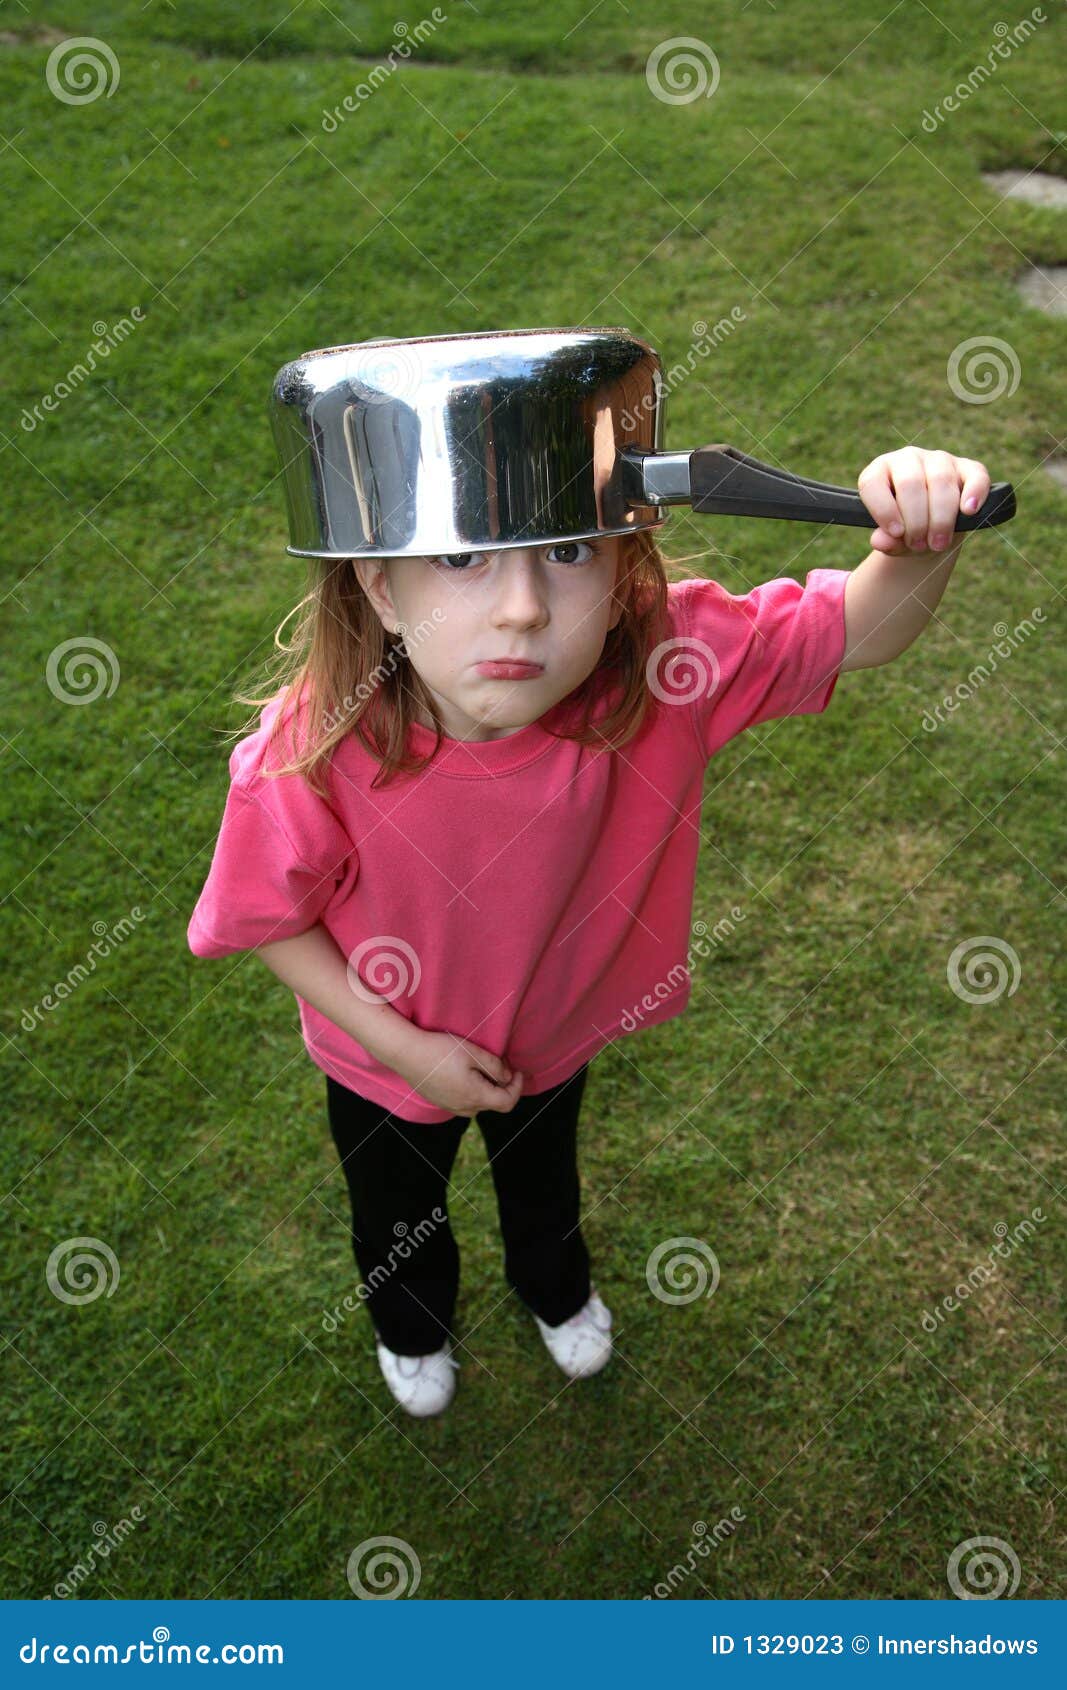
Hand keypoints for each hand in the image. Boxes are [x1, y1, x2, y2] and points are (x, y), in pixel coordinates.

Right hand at [394, 1029, 524, 1115]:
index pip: (507, 1102)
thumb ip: (495, 1067)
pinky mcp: (439, 1101)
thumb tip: (507, 1077)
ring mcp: (449, 1107)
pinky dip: (472, 1091)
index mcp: (475, 1096)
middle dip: (503, 1086)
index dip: (517, 1087)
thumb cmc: (440, 1050)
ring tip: (483, 1068)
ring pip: (478, 1104)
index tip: (518, 1071)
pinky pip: (463, 1102)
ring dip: (487, 1090)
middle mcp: (463, 1107)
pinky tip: (465, 1072)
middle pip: (493, 1104)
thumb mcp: (473, 1053)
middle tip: (502, 1064)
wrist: (406, 1053)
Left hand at [857, 447, 990, 554]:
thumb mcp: (893, 540)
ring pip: (941, 480)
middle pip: (910, 484)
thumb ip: (886, 541)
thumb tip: (882, 541)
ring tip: (938, 543)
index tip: (896, 533)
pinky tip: (969, 511)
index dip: (884, 509)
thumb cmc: (906, 532)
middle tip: (919, 545)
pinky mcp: (967, 468)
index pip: (873, 483)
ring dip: (941, 518)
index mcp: (879, 473)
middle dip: (916, 521)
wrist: (932, 531)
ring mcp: (939, 460)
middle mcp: (907, 459)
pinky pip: (975, 474)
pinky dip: (974, 492)